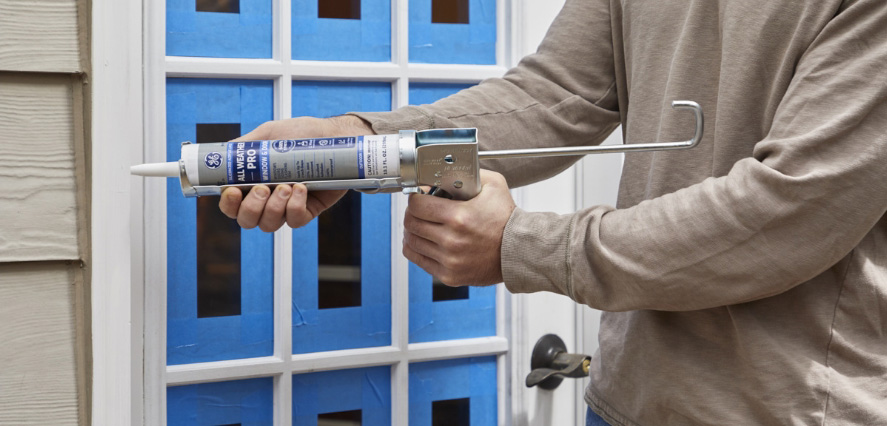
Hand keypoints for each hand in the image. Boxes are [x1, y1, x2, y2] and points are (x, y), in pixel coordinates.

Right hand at [218, 115, 373, 231]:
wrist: (332, 136)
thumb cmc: (300, 134)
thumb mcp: (268, 134)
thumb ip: (246, 145)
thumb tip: (225, 152)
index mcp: (251, 184)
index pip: (231, 206)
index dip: (228, 204)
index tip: (233, 191)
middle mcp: (266, 200)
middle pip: (247, 221)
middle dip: (251, 208)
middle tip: (263, 188)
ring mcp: (286, 207)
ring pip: (269, 224)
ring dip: (274, 208)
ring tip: (287, 186)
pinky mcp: (308, 210)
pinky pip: (296, 221)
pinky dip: (296, 207)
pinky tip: (301, 189)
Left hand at [402, 170, 515, 285]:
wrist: (519, 250)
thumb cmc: (506, 219)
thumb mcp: (494, 185)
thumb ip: (470, 172)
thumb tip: (447, 169)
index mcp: (459, 217)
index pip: (417, 205)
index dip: (415, 198)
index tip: (419, 196)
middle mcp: (452, 241)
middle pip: (411, 223)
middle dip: (412, 213)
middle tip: (419, 209)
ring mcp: (449, 260)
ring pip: (412, 242)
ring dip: (413, 230)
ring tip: (421, 224)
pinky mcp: (449, 275)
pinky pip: (418, 260)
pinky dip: (415, 248)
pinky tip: (422, 240)